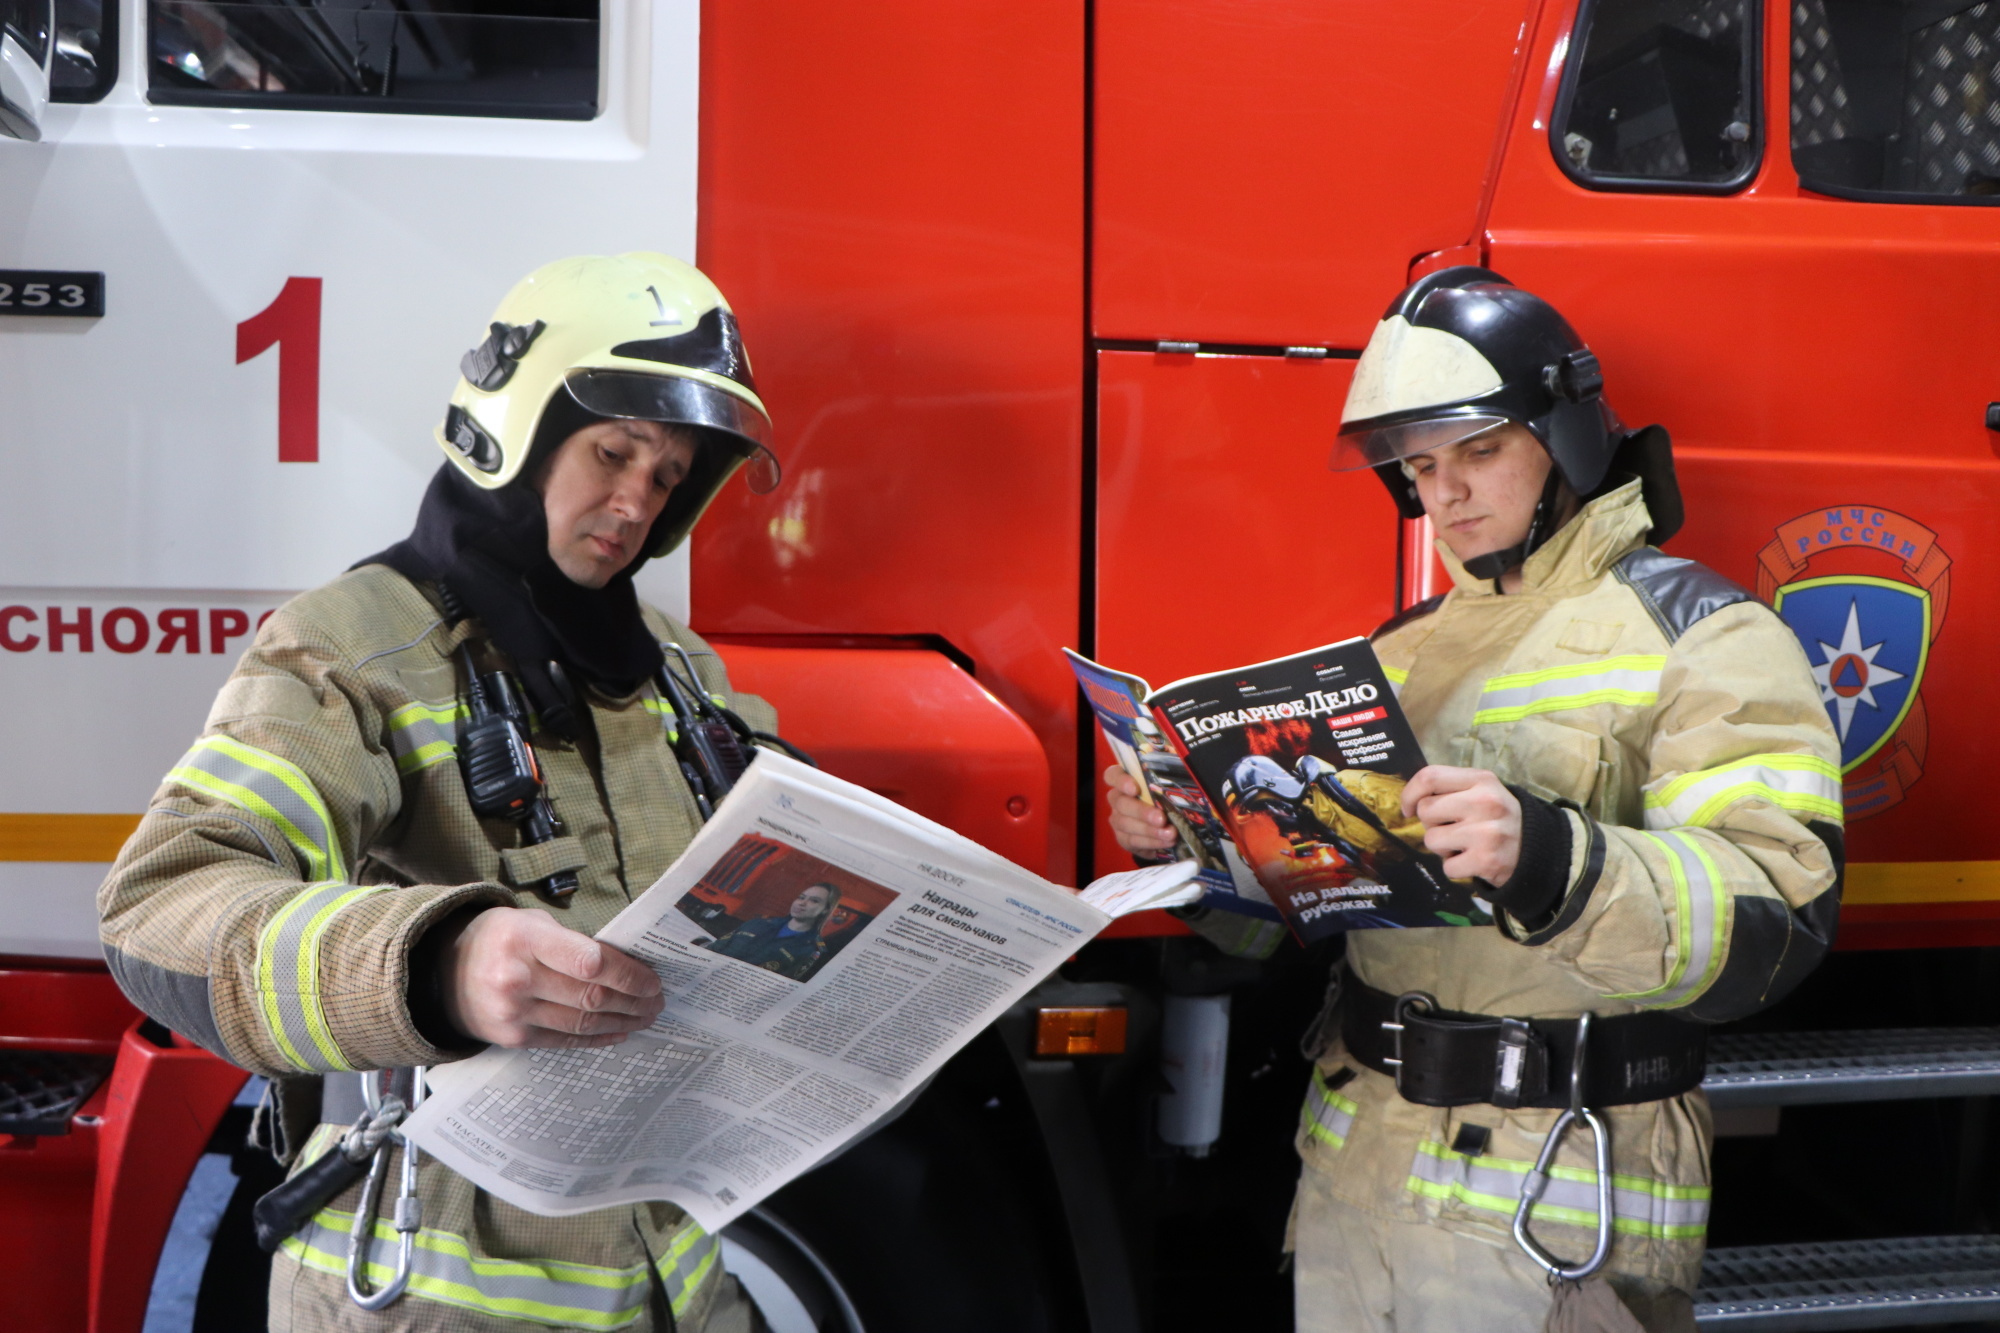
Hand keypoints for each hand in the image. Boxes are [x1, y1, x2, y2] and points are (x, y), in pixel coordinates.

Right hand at [439, 906, 664, 1047]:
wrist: (442, 973)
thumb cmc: (499, 940)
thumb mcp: (530, 923)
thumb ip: (572, 942)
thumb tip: (626, 965)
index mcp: (524, 939)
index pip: (590, 961)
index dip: (628, 974)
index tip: (652, 980)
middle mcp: (516, 977)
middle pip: (590, 995)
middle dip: (633, 1000)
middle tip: (658, 1001)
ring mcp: (513, 1012)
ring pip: (582, 1021)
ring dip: (622, 1021)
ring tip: (646, 1016)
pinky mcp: (513, 1037)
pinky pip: (565, 1039)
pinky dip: (597, 1037)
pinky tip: (619, 1031)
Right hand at [1105, 765, 1176, 857]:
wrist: (1164, 826)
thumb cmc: (1165, 799)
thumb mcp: (1167, 787)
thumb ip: (1168, 779)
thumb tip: (1185, 771)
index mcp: (1126, 781)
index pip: (1113, 775)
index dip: (1121, 781)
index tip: (1134, 788)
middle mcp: (1118, 799)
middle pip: (1121, 803)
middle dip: (1142, 811)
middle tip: (1161, 818)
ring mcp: (1118, 819)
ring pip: (1126, 824)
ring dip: (1149, 830)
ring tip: (1170, 833)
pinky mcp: (1123, 838)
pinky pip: (1133, 841)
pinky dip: (1152, 842)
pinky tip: (1167, 841)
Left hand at [1401, 765, 1522, 886]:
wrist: (1540, 851)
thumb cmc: (1499, 819)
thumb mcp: (1483, 790)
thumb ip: (1451, 788)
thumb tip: (1411, 800)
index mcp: (1481, 780)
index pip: (1430, 776)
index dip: (1410, 793)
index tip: (1408, 808)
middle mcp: (1485, 802)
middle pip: (1426, 810)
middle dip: (1431, 824)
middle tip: (1452, 829)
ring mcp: (1486, 832)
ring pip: (1432, 840)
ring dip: (1442, 848)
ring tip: (1464, 845)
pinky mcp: (1487, 860)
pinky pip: (1447, 867)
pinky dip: (1456, 868)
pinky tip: (1473, 860)